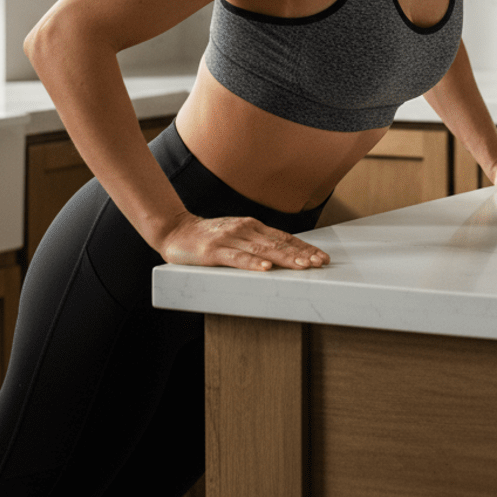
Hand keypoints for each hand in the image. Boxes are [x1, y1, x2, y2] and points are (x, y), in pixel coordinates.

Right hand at [160, 213, 330, 271]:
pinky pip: (237, 258)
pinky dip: (253, 264)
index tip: (321, 257)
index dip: (304, 247)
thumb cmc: (208, 237)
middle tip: (320, 263)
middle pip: (278, 243)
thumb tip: (282, 254)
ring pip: (262, 250)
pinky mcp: (214, 251)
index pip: (284, 238)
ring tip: (302, 266)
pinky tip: (266, 269)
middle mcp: (245, 229)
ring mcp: (229, 239)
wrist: (175, 230)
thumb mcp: (236, 236)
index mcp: (252, 226)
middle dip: (301, 254)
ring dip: (284, 259)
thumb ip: (255, 243)